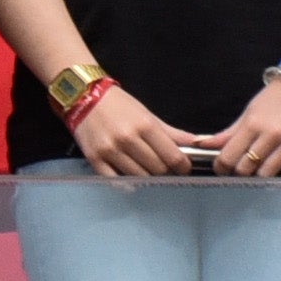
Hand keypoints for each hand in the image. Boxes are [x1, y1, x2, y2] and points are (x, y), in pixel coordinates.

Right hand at [68, 83, 211, 181]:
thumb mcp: (147, 114)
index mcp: (144, 126)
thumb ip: (172, 132)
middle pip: (158, 169)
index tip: (182, 167)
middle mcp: (127, 139)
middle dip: (166, 171)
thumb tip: (197, 143)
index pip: (173, 157)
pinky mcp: (95, 159)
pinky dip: (127, 183)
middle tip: (164, 168)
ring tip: (147, 169)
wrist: (83, 97)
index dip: (183, 166)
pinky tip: (131, 178)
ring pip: (140, 177)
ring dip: (148, 177)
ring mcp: (110, 151)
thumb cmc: (118, 105)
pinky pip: (116, 181)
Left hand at [208, 77, 280, 180]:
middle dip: (239, 171)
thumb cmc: (273, 99)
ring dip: (260, 176)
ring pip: (268, 173)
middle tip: (239, 168)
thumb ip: (227, 133)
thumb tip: (202, 144)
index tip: (221, 168)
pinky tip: (280, 175)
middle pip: (247, 168)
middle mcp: (272, 134)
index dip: (221, 166)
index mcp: (252, 124)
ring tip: (258, 169)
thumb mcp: (247, 113)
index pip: (229, 156)